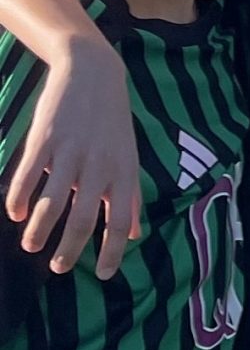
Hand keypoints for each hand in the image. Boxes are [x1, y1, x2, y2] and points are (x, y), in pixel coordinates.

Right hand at [5, 38, 141, 276]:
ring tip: (31, 246)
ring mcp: (71, 153)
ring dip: (40, 229)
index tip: (102, 275)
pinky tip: (15, 213)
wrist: (93, 74)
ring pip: (53, 202)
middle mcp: (100, 166)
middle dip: (70, 249)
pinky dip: (20, 198)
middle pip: (84, 219)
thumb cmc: (112, 123)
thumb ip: (130, 197)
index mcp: (124, 173)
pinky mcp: (44, 140)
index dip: (112, 251)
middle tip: (58, 267)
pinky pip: (29, 175)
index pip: (121, 222)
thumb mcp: (129, 158)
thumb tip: (133, 235)